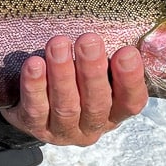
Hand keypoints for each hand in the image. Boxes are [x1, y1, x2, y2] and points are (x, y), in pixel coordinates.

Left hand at [2, 34, 146, 145]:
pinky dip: (35, 86)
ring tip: (58, 44)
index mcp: (114, 113)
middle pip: (96, 103)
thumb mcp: (98, 72)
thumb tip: (125, 33)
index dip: (130, 79)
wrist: (34, 104)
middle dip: (92, 70)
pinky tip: (34, 64)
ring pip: (65, 105)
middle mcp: (92, 127)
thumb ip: (109, 59)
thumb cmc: (75, 80)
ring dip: (62, 73)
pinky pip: (35, 109)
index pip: (131, 102)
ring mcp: (63, 131)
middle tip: (88, 40)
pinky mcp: (36, 128)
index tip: (127, 52)